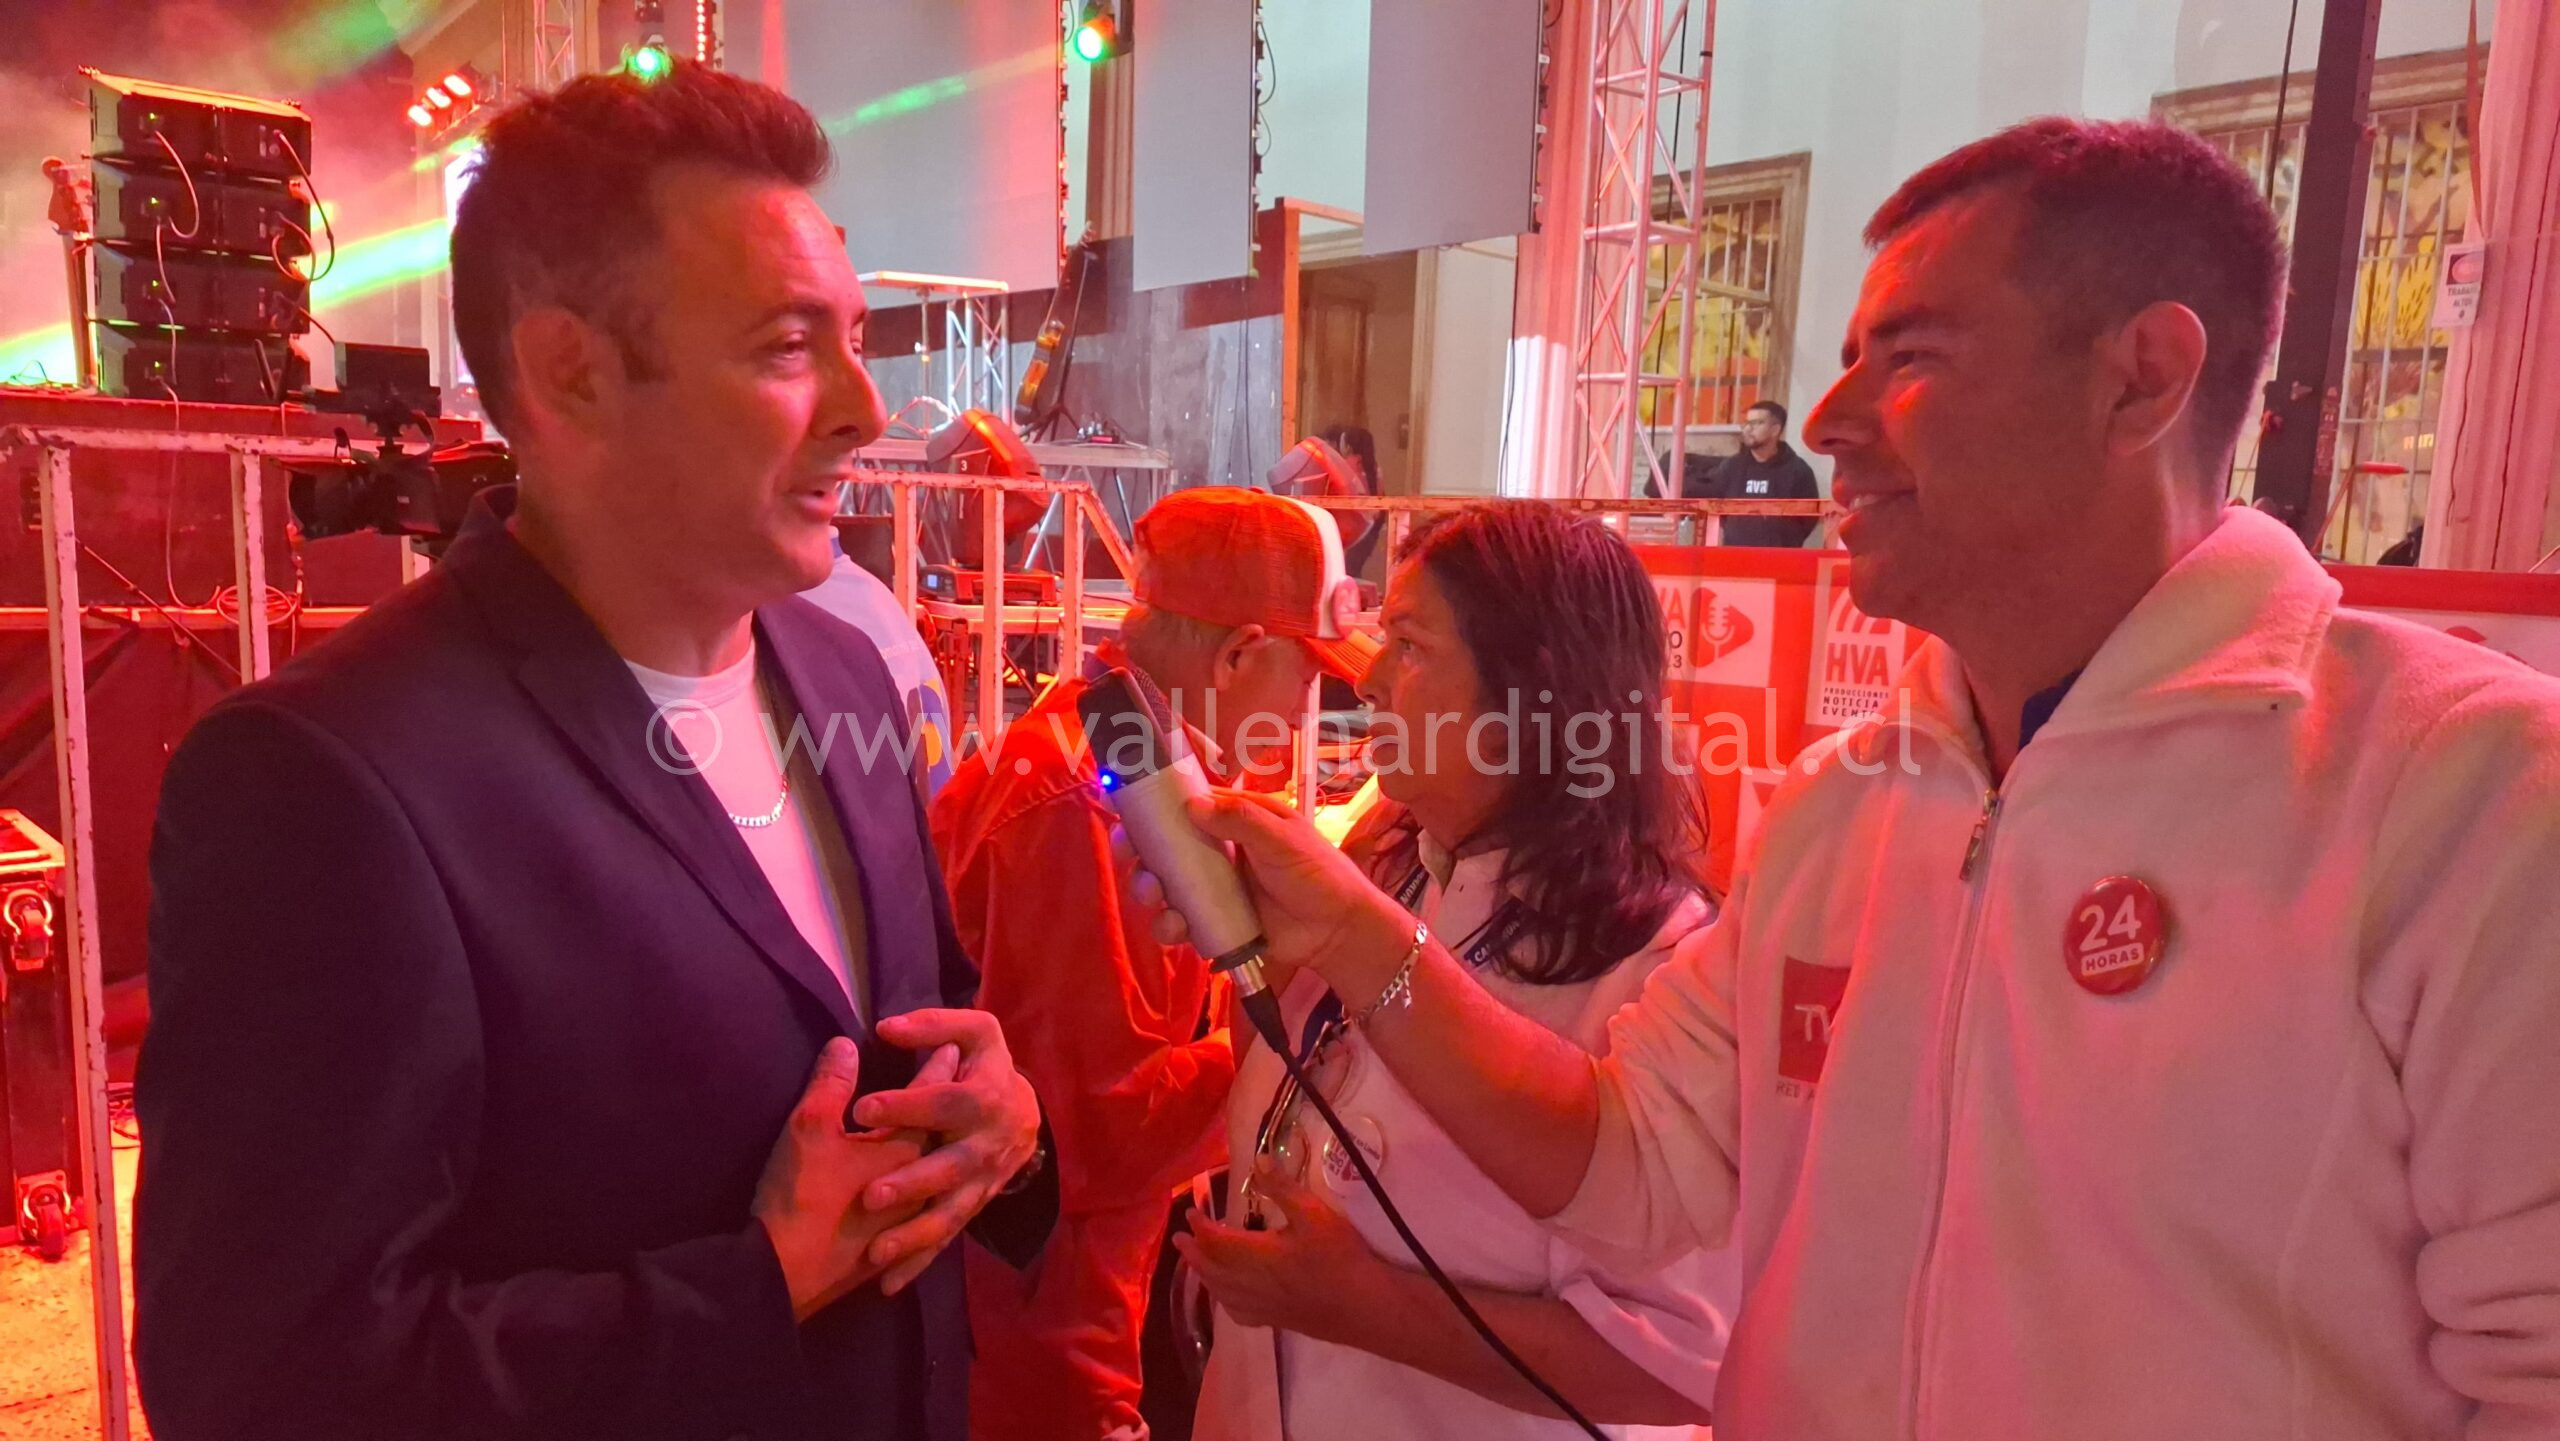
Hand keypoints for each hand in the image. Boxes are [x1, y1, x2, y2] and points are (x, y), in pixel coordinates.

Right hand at [752, 1037, 933, 1319]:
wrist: (787, 1275)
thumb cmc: (802, 1194)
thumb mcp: (810, 1129)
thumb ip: (831, 1084)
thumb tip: (845, 1045)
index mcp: (904, 1149)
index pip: (928, 1098)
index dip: (937, 1068)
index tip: (951, 1048)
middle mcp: (920, 1182)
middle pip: (942, 1137)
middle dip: (950, 1108)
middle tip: (963, 1086)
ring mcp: (911, 1218)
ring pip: (940, 1179)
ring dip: (945, 1153)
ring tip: (951, 1136)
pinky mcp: (896, 1246)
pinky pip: (924, 1218)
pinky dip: (929, 1201)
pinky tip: (928, 1201)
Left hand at [848, 1009, 1041, 1294]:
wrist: (1026, 1115)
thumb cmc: (988, 1068)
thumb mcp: (977, 1034)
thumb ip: (936, 1024)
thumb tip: (886, 1026)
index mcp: (984, 1099)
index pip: (946, 1102)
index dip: (907, 1105)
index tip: (861, 1110)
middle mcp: (985, 1145)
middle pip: (950, 1166)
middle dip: (912, 1183)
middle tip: (870, 1196)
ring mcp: (979, 1183)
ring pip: (948, 1213)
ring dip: (914, 1233)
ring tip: (877, 1252)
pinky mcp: (969, 1208)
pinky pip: (944, 1239)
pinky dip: (917, 1262)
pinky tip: (886, 1283)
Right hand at [1112, 790, 1406, 988]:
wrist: (1337, 930)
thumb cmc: (1317, 873)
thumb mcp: (1284, 838)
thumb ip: (1241, 820)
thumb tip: (1193, 806)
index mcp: (1231, 821)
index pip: (1184, 806)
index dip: (1153, 809)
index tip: (1127, 812)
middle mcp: (1214, 852)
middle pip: (1162, 848)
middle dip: (1140, 853)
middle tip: (1132, 858)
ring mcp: (1211, 889)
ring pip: (1163, 886)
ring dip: (1148, 889)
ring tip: (1154, 895)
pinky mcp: (1212, 923)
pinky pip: (1179, 922)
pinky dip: (1168, 925)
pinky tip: (1174, 927)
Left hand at [1174, 1165, 1391, 1343]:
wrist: (1363, 1305)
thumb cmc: (1339, 1256)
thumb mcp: (1313, 1213)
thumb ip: (1282, 1187)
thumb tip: (1257, 1160)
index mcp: (1256, 1255)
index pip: (1217, 1240)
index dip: (1201, 1226)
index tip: (1192, 1212)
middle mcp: (1251, 1283)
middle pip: (1212, 1268)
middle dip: (1194, 1252)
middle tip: (1180, 1239)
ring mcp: (1262, 1305)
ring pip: (1221, 1292)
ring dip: (1204, 1275)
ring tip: (1196, 1264)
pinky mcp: (1275, 1320)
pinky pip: (1238, 1313)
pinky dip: (1224, 1301)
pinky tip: (1228, 1299)